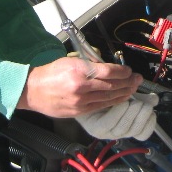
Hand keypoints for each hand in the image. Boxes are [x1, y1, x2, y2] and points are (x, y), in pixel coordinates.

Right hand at [17, 57, 141, 117]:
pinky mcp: (79, 111)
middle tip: (137, 79)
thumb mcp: (70, 60)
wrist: (33, 91)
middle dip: (128, 82)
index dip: (122, 71)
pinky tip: (120, 98)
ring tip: (133, 88)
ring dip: (124, 93)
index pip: (109, 71)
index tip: (128, 70)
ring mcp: (81, 101)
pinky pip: (101, 106)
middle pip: (112, 85)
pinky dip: (113, 102)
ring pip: (109, 98)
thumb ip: (90, 64)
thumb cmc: (50, 73)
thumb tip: (108, 67)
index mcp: (80, 70)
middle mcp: (82, 87)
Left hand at [75, 93, 158, 139]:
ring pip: (123, 127)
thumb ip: (136, 96)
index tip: (152, 110)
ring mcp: (105, 132)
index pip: (143, 132)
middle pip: (135, 130)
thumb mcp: (120, 95)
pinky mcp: (95, 128)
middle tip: (144, 102)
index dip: (150, 123)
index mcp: (125, 126)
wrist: (74, 94)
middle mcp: (116, 133)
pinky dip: (117, 112)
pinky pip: (109, 123)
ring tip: (133, 99)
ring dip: (131, 113)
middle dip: (142, 114)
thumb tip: (154, 98)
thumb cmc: (98, 93)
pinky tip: (120, 102)